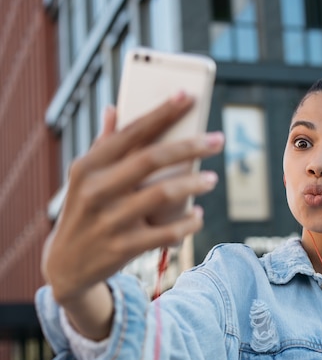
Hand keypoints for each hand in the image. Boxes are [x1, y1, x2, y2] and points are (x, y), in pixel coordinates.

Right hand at [43, 93, 224, 304]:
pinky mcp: (124, 247)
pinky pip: (167, 232)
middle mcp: (96, 189)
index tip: (189, 96)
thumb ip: (103, 143)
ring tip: (213, 179)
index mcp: (88, 165)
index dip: (162, 112)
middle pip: (152, 158)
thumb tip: (113, 107)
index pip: (131, 131)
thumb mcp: (85, 177)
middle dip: (190, 146)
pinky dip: (188, 223)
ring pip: (163, 194)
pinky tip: (198, 215)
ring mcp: (110, 220)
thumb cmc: (84, 209)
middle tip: (218, 139)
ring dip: (194, 184)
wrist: (65, 264)